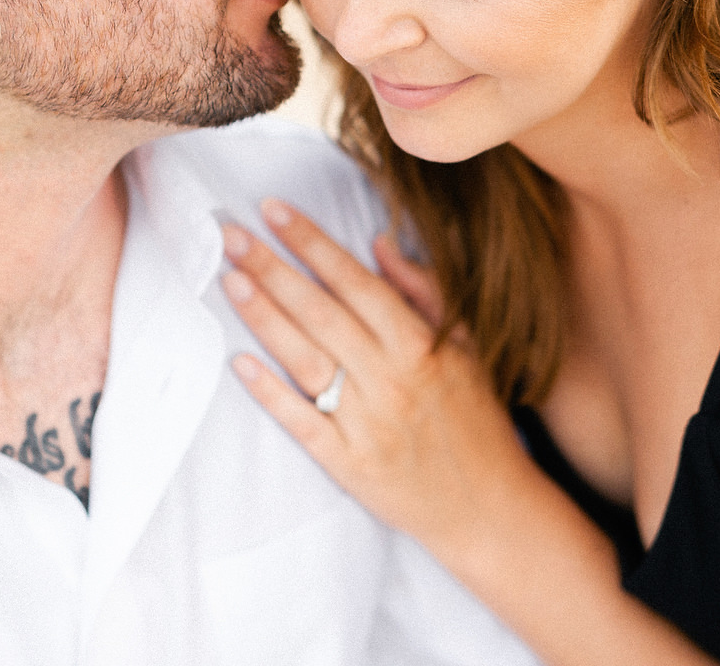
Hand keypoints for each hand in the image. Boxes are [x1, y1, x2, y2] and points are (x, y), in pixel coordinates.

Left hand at [222, 198, 538, 563]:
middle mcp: (391, 379)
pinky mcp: (349, 464)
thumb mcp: (466, 347)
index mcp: (420, 345)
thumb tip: (379, 243)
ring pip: (305, 359)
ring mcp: (367, 423)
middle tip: (229, 234)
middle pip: (320, 312)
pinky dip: (270, 391)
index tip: (273, 210)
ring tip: (230, 279)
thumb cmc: (476, 419)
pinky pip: (301, 422)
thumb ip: (424, 291)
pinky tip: (239, 362)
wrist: (489, 508)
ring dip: (264, 316)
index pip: (354, 280)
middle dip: (272, 267)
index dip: (311, 242)